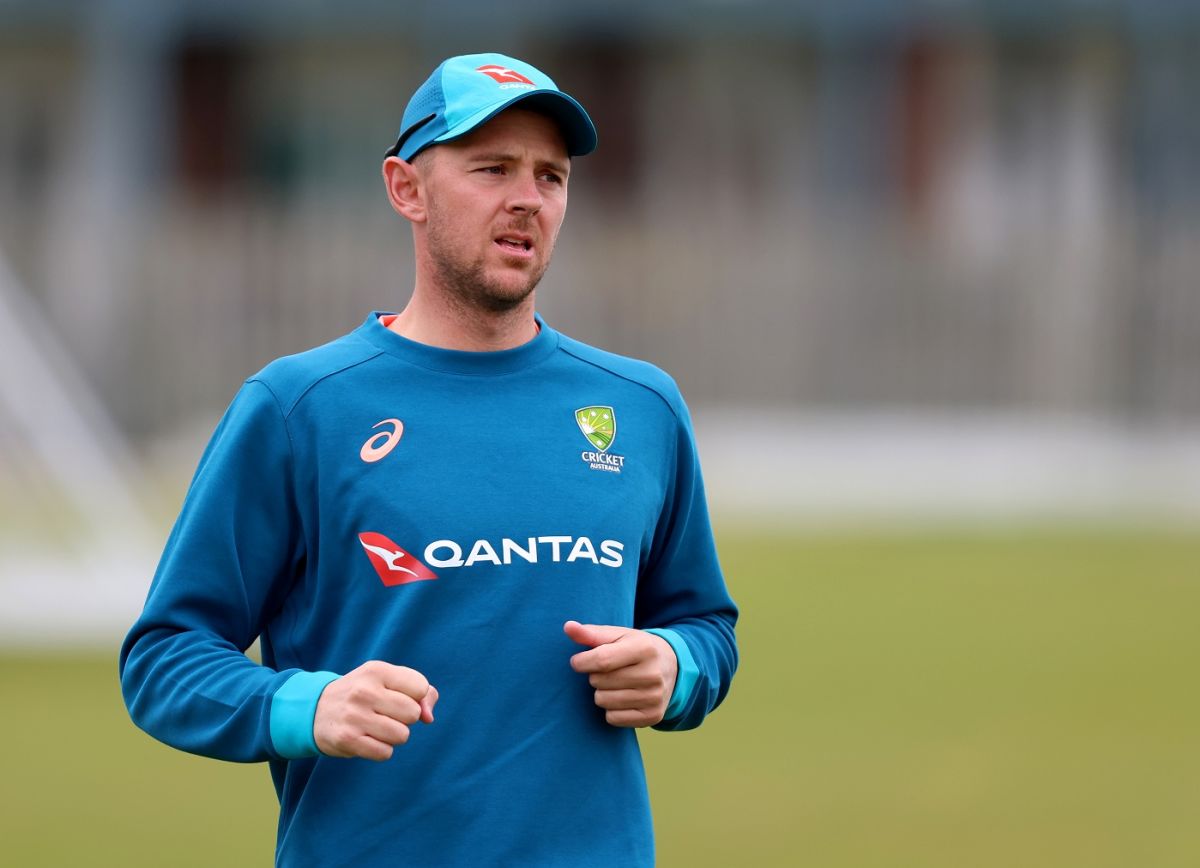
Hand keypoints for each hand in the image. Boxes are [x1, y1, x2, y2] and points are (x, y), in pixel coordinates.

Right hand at [313, 661, 437, 760]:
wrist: (315, 710)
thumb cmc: (363, 694)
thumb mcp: (387, 681)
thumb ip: (421, 692)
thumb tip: (428, 717)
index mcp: (376, 670)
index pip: (420, 687)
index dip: (416, 697)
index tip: (399, 697)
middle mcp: (364, 691)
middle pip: (413, 713)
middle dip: (406, 718)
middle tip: (386, 714)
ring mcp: (354, 716)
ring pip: (402, 735)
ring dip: (394, 736)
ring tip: (376, 727)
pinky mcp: (347, 740)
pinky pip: (385, 753)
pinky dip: (381, 750)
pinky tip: (367, 739)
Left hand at [564, 620, 677, 727]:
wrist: (671, 667)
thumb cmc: (635, 648)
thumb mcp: (617, 635)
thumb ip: (590, 633)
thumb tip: (568, 627)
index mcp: (644, 648)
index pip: (601, 660)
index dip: (582, 662)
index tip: (578, 661)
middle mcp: (653, 674)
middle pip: (599, 682)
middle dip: (595, 676)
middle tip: (607, 671)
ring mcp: (654, 697)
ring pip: (603, 701)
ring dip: (601, 693)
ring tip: (614, 684)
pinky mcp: (653, 716)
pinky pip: (613, 718)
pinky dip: (611, 709)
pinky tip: (622, 698)